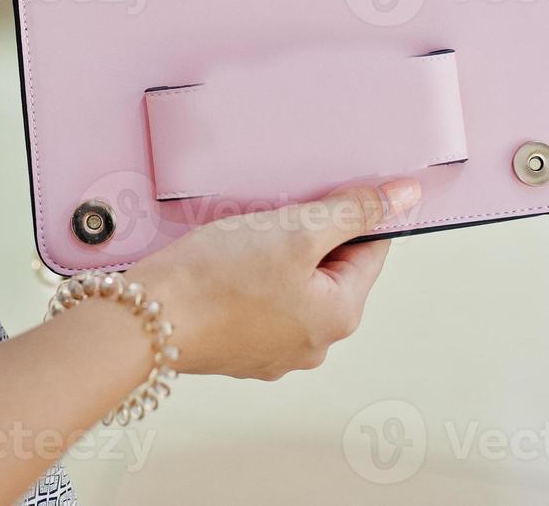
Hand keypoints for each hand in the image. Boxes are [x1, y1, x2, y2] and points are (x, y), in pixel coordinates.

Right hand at [126, 178, 422, 380]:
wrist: (143, 319)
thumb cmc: (214, 280)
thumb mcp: (296, 230)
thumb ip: (353, 211)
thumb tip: (405, 197)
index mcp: (339, 317)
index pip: (369, 249)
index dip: (347, 214)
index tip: (319, 197)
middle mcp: (313, 344)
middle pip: (329, 268)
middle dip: (305, 236)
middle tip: (271, 218)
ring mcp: (273, 351)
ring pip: (291, 284)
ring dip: (274, 255)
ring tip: (240, 240)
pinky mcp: (237, 348)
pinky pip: (257, 301)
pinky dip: (246, 278)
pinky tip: (221, 264)